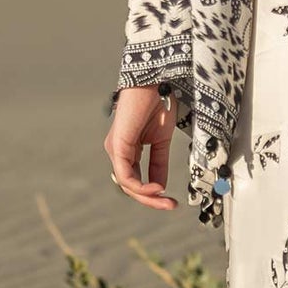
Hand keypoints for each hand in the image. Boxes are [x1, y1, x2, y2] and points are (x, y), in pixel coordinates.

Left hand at [105, 86, 178, 209]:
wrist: (155, 81)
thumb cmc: (158, 102)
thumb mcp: (161, 140)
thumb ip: (159, 163)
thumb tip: (160, 186)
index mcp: (129, 149)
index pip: (136, 180)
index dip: (153, 194)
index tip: (172, 202)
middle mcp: (118, 151)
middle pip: (130, 186)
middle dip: (151, 200)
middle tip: (170, 206)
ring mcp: (115, 149)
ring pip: (126, 184)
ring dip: (147, 196)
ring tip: (165, 200)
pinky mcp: (117, 145)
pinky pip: (125, 174)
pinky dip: (140, 185)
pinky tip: (156, 188)